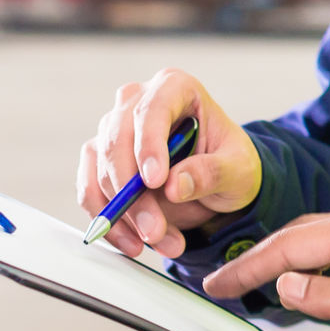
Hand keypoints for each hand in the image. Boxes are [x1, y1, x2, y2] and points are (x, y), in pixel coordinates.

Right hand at [74, 69, 261, 258]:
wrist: (216, 180)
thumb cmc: (229, 162)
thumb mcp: (238, 168)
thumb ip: (212, 172)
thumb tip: (175, 185)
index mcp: (175, 88)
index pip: (152, 109)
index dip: (149, 144)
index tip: (155, 182)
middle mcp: (137, 102)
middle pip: (119, 141)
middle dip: (133, 193)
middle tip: (155, 230)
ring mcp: (114, 129)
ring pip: (101, 169)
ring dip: (122, 214)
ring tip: (157, 241)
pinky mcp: (100, 160)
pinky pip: (91, 191)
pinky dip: (107, 220)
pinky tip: (131, 242)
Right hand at [204, 197, 329, 325]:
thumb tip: (286, 286)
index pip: (290, 247)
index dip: (248, 267)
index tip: (211, 285)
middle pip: (302, 240)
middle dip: (259, 260)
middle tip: (221, 285)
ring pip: (327, 248)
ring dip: (289, 264)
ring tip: (257, 284)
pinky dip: (323, 273)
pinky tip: (324, 290)